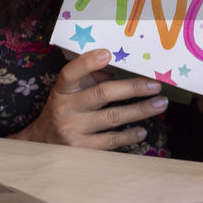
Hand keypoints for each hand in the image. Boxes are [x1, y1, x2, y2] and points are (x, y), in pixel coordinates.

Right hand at [15, 48, 168, 150]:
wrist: (42, 145)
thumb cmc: (63, 111)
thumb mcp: (68, 92)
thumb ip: (90, 79)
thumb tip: (118, 71)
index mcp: (62, 90)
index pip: (71, 73)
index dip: (88, 62)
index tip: (108, 53)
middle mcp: (65, 109)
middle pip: (102, 94)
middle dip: (132, 88)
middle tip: (155, 85)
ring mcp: (74, 131)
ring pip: (112, 118)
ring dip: (140, 110)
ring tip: (159, 104)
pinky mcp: (82, 150)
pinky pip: (111, 141)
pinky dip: (129, 135)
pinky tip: (142, 130)